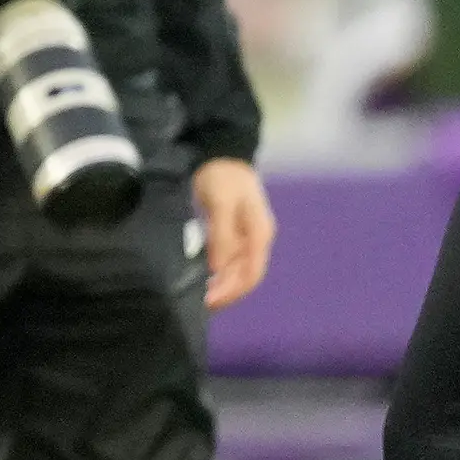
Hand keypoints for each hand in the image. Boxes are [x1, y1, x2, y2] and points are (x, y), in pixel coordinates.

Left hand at [191, 157, 273, 309]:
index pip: (252, 274)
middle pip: (245, 276)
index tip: (211, 301)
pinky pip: (229, 262)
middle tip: (200, 305)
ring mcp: (246, 238)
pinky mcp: (234, 235)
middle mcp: (256, 240)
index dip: (233, 291)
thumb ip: (222, 235)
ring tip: (200, 298)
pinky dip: (218, 274)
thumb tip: (218, 267)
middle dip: (225, 293)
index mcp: (259, 234)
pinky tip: (204, 281)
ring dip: (221, 286)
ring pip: (237, 271)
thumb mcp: (221, 203)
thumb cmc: (222, 177)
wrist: (222, 155)